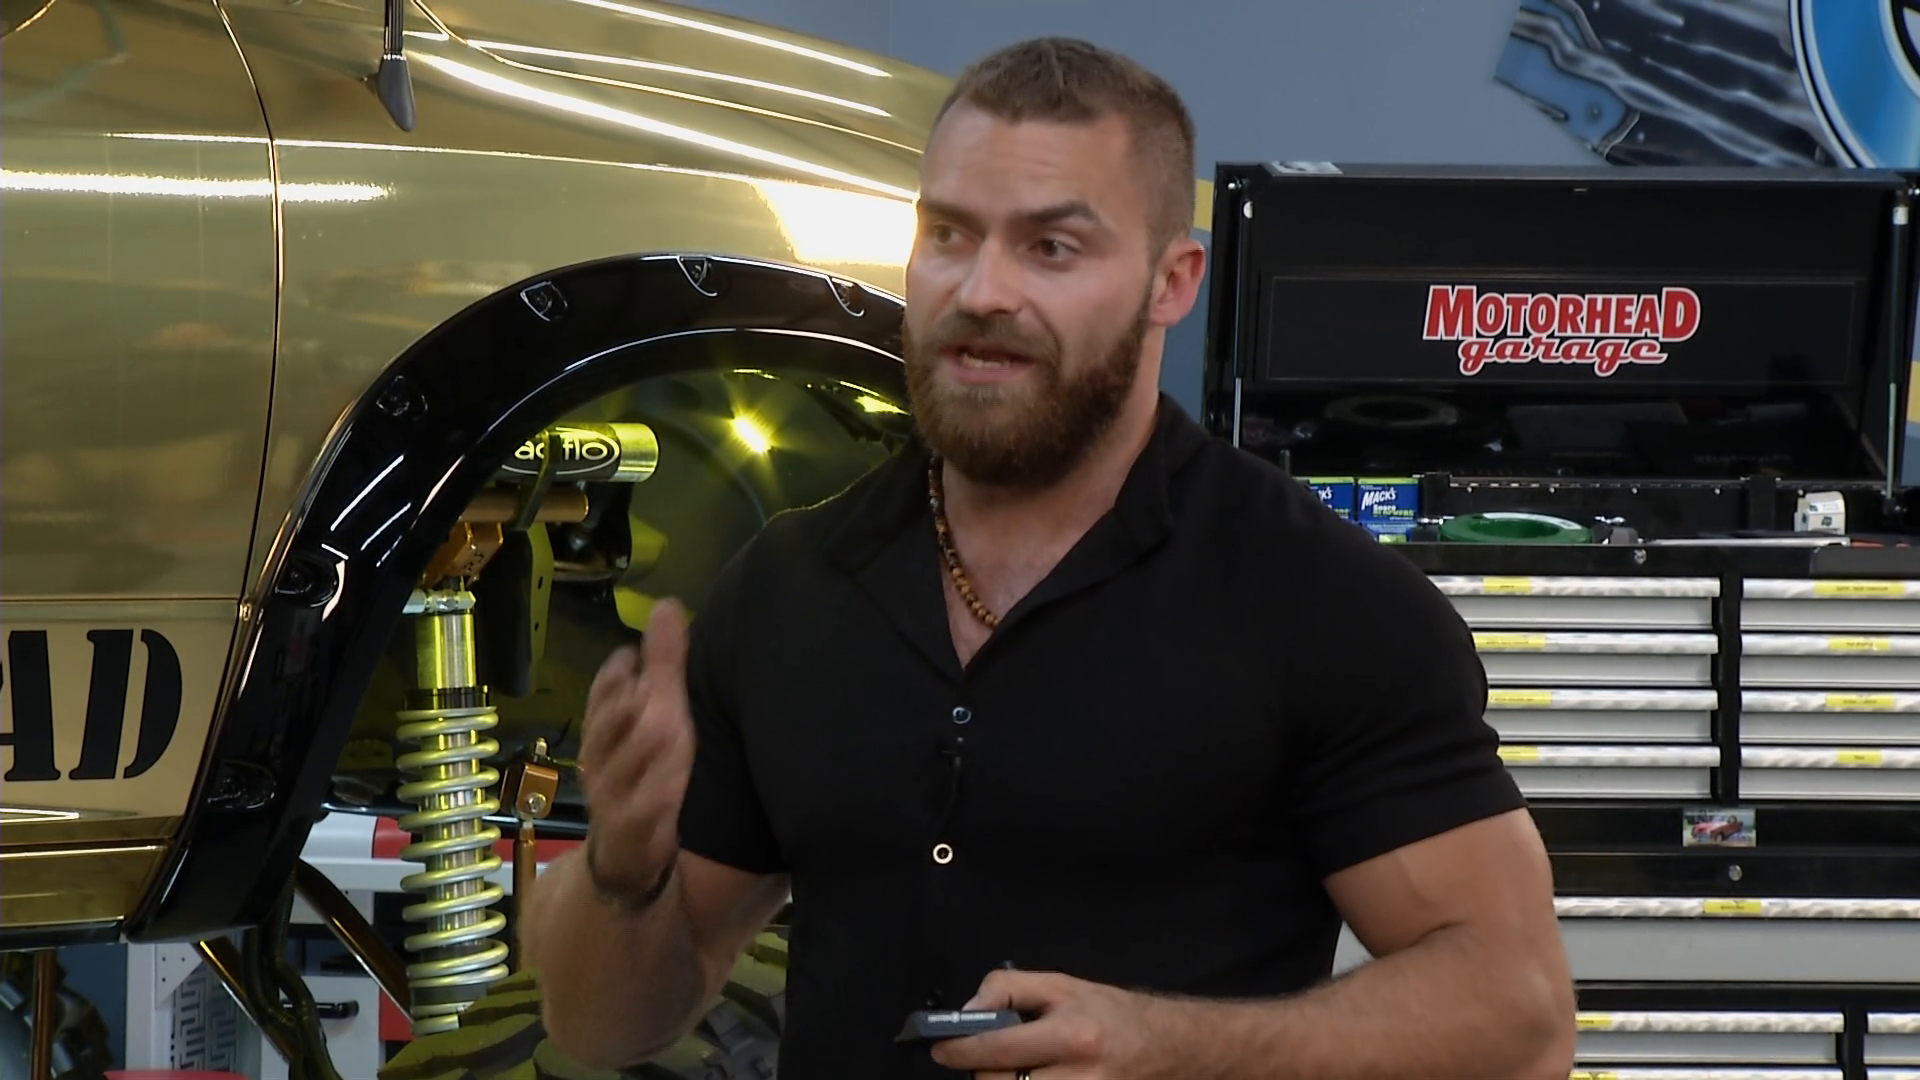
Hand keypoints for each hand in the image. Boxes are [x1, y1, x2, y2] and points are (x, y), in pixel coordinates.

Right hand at [577, 599, 695, 895]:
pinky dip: (653, 801)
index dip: (611, 681)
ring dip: (639, 751)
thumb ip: (662, 665)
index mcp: (606, 730)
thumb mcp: (651, 715)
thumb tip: (669, 606)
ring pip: (620, 772)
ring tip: (661, 727)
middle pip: (605, 732)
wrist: (627, 858)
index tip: (629, 659)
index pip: (600, 698)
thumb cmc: (643, 772)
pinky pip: (637, 815)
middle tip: (641, 688)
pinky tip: (671, 789)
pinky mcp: (629, 834)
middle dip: (620, 710)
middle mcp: (602, 761)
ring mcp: (611, 798)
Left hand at [929, 968, 1182, 1078]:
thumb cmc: (1111, 1011)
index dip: (960, 1051)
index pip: (999, 1049)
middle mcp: (1079, 1078)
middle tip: (978, 1060)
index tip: (941, 1049)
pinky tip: (1025, 1078)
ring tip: (1004, 1071)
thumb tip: (966, 1013)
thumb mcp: (1061, 985)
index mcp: (1071, 1037)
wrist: (1169, 1046)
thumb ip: (1008, 989)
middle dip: (980, 1074)